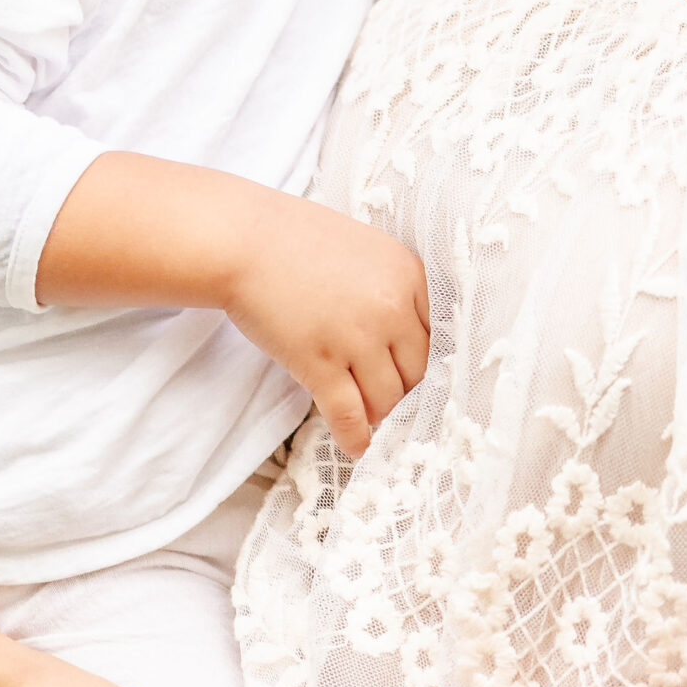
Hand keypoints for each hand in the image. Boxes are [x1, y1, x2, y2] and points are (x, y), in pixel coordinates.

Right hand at [222, 196, 429, 457]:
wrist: (246, 242)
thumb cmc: (303, 241)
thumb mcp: (369, 251)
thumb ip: (395, 288)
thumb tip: (410, 338)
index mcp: (409, 275)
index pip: (440, 336)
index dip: (428, 361)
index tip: (418, 376)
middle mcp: (391, 307)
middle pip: (417, 372)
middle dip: (405, 391)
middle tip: (391, 399)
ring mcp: (355, 337)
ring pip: (387, 399)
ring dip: (379, 414)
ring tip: (370, 418)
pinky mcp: (319, 362)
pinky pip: (349, 414)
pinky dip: (355, 436)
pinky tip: (356, 444)